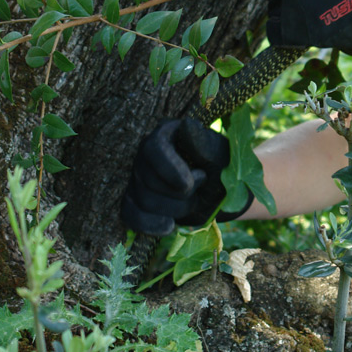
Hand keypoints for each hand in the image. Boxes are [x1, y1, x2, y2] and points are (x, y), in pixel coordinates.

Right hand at [119, 118, 251, 235]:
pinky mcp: (138, 201)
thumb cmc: (219, 164)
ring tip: (195, 201)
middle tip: (202, 186)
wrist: (220, 189)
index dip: (168, 169)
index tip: (189, 185)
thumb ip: (202, 143)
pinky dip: (150, 225)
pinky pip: (131, 215)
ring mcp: (138, 179)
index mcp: (164, 136)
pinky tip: (169, 226)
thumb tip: (186, 125)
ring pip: (144, 201)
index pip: (153, 149)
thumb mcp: (217, 152)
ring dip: (175, 209)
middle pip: (148, 181)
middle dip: (180, 195)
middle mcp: (146, 156)